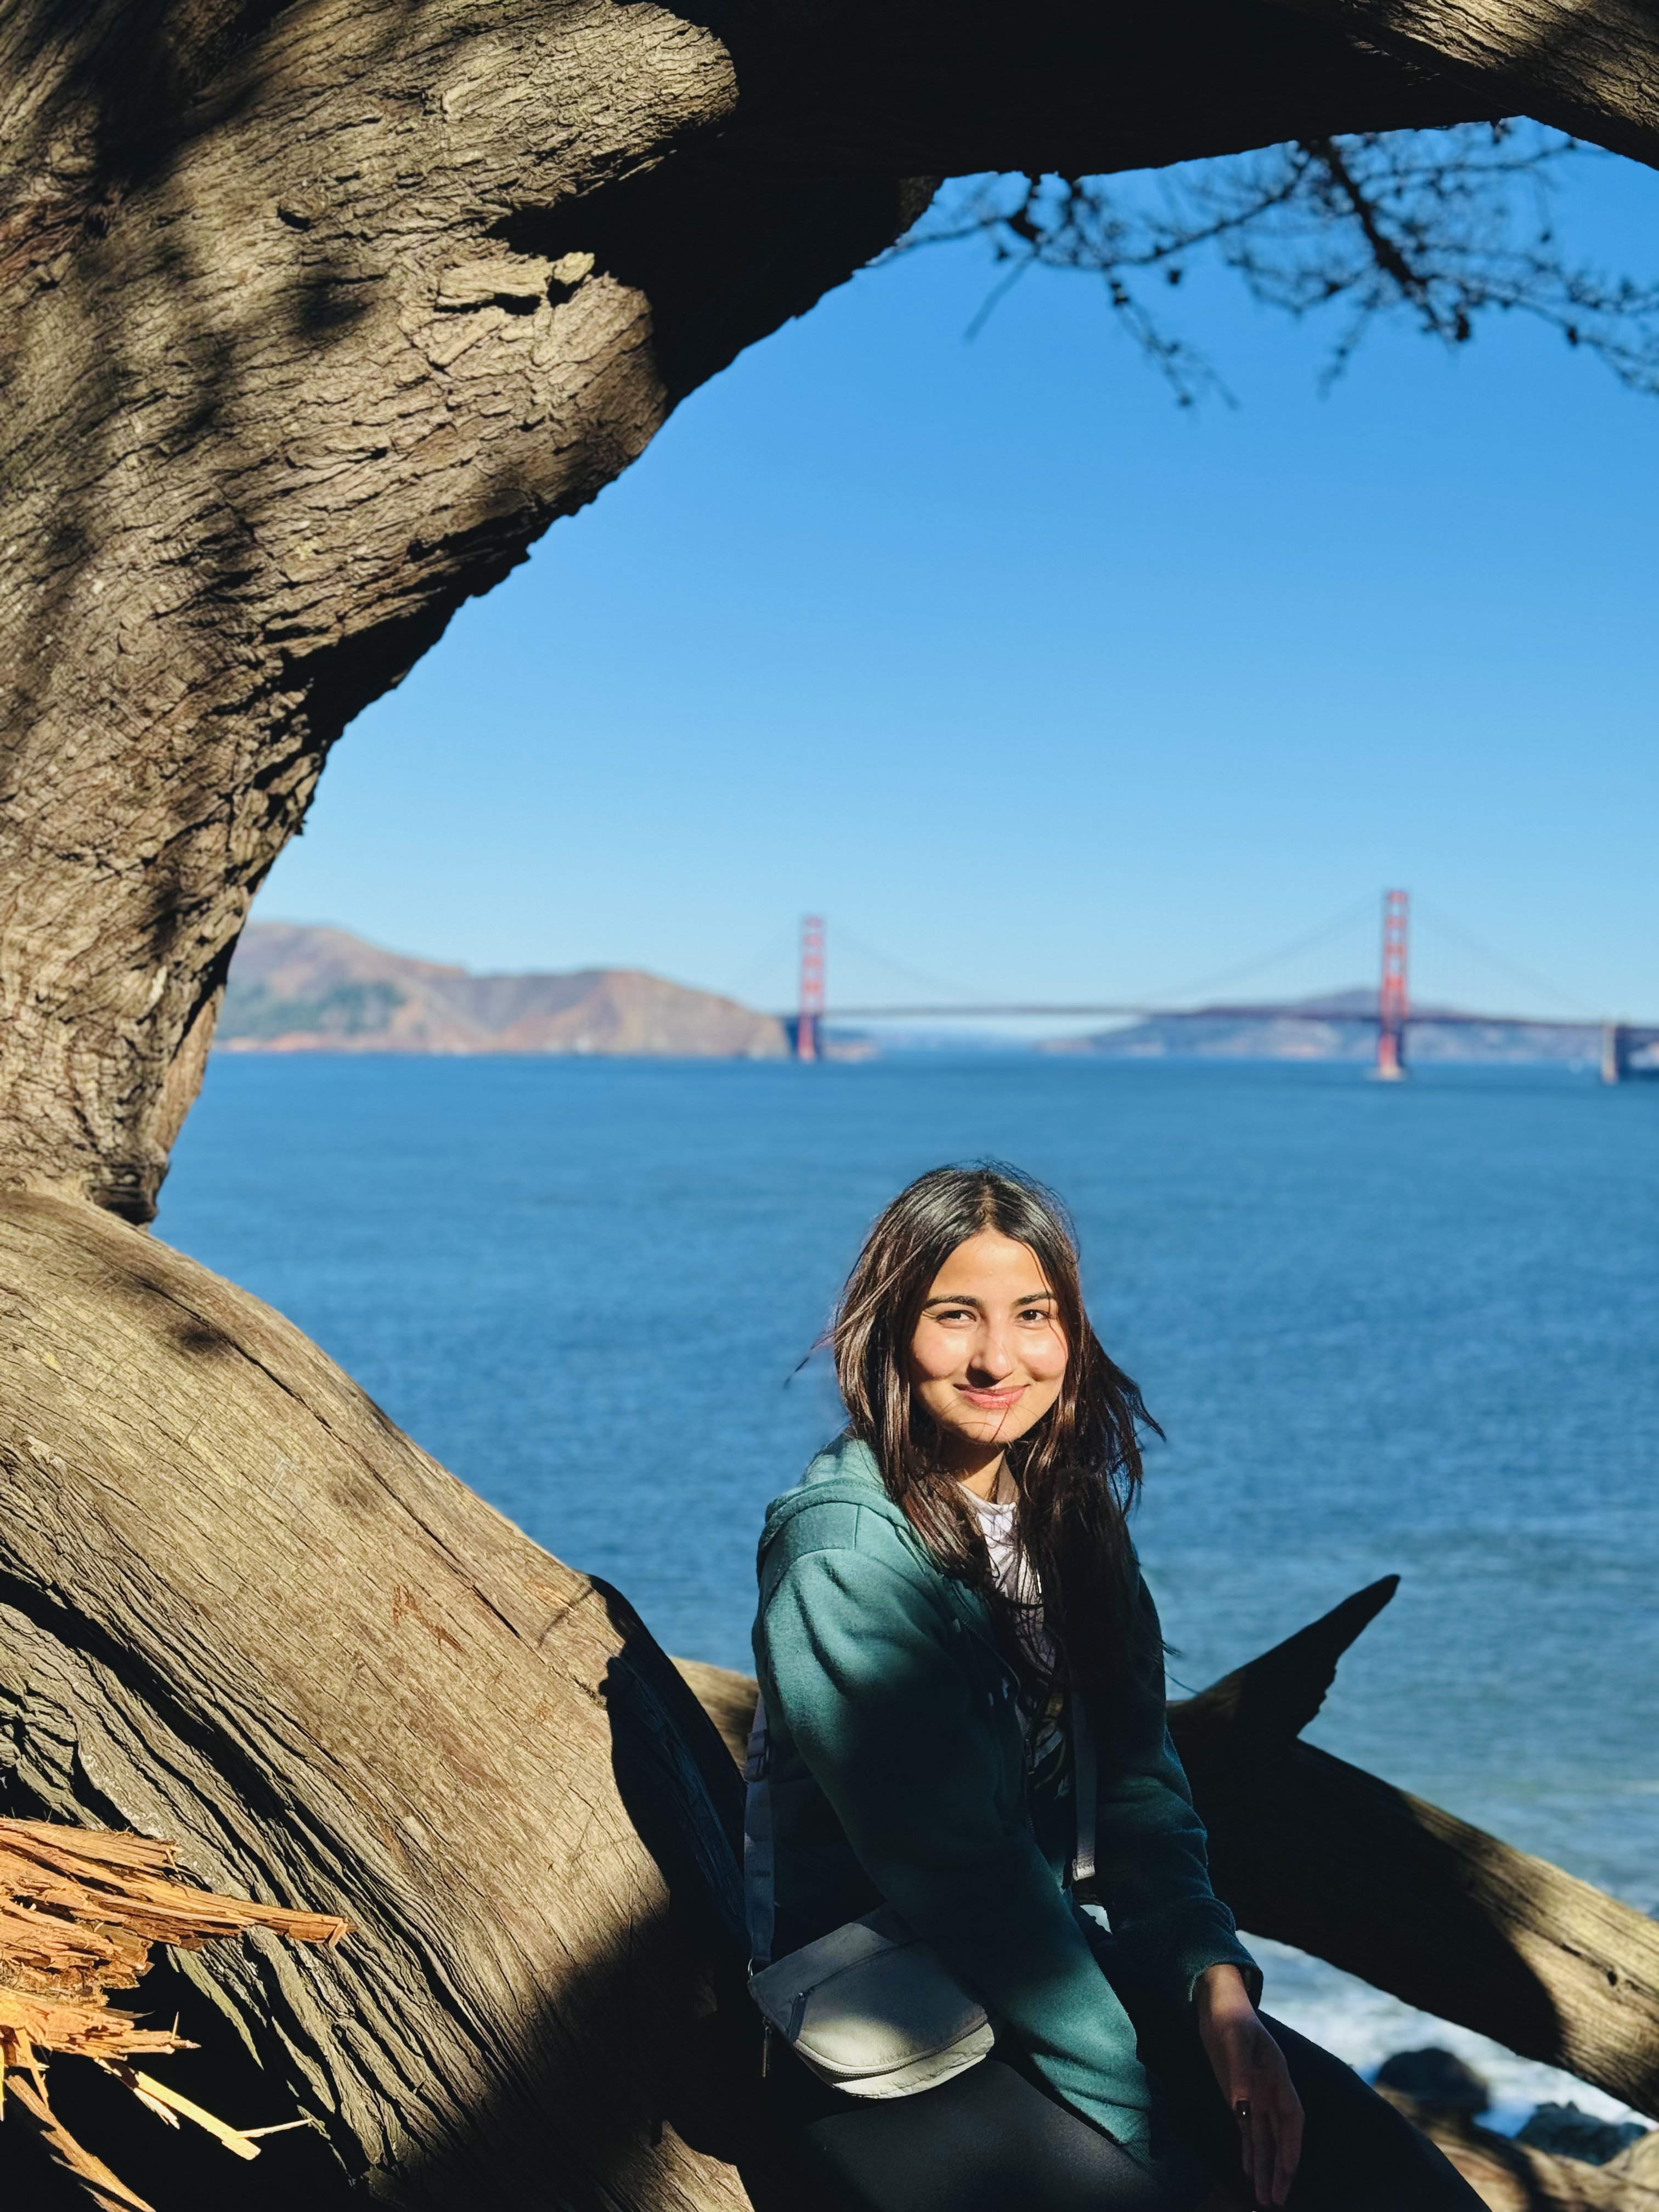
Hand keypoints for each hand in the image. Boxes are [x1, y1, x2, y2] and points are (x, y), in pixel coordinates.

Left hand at [1193, 1965, 1303, 2208]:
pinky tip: (1250, 2172)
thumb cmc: (1230, 2016)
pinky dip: (1250, 2152)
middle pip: (1280, 2136)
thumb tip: (1243, 2109)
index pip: (1291, 2117)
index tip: (1289, 2169)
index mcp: (1277, 2075)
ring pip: (1264, 2139)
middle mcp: (1270, 2091)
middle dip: (1280, 2168)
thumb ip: (1239, 2072)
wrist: (1218, 2004)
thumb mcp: (1233, 2039)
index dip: (1292, 2145)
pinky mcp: (1239, 2098)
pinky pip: (1248, 2131)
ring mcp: (1255, 2096)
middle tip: (1278, 2199)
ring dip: (1265, 2167)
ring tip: (1266, 2198)